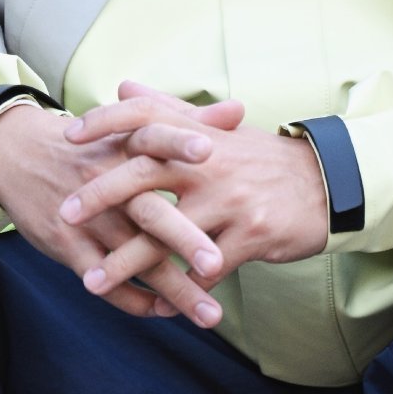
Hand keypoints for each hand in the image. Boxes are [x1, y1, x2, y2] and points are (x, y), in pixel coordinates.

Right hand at [0, 97, 241, 326]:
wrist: (17, 155)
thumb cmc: (89, 143)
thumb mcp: (128, 127)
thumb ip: (188, 121)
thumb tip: (239, 110)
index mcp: (124, 146)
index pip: (153, 138)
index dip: (178, 142)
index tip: (212, 150)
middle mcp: (106, 182)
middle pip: (148, 211)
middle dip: (183, 238)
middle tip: (218, 262)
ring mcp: (87, 218)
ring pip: (133, 259)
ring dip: (173, 289)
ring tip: (210, 313)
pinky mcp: (67, 246)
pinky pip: (105, 281)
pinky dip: (135, 300)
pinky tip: (165, 312)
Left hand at [60, 82, 328, 308]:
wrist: (327, 185)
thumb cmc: (263, 160)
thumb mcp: (219, 130)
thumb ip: (168, 110)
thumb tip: (124, 86)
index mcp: (200, 136)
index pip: (146, 118)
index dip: (106, 122)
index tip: (68, 135)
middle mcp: (211, 163)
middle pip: (146, 174)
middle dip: (102, 195)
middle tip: (65, 214)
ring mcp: (230, 201)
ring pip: (168, 234)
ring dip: (127, 261)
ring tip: (92, 281)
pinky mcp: (251, 236)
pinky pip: (206, 269)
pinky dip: (179, 290)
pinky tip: (155, 307)